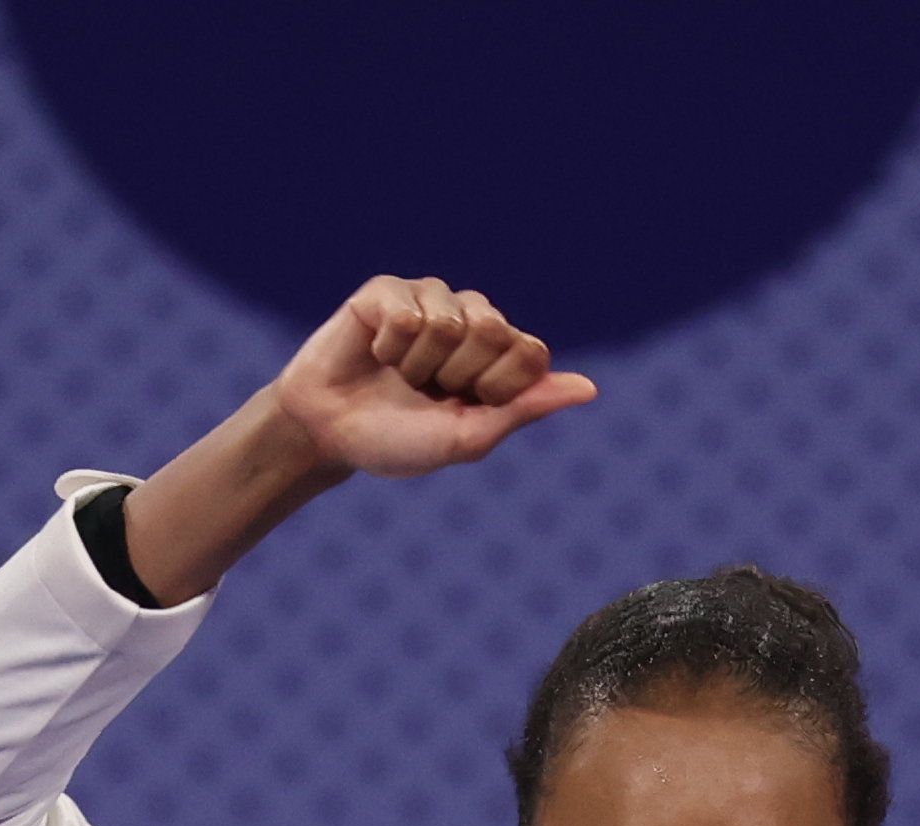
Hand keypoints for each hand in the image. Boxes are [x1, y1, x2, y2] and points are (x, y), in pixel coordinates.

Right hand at [120, 276, 596, 602]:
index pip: (530, 352)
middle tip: (428, 389)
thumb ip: (525, 408)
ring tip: (399, 374)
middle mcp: (470, 319)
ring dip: (419, 364)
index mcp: (498, 356)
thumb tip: (590, 388)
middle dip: (458, 373)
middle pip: (495, 329)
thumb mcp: (468, 437)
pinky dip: (389, 346)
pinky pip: (408, 311)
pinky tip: (375, 353)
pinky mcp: (388, 290)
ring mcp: (431, 299)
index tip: (465, 405)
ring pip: (450, 319)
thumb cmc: (399, 440)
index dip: (497, 386)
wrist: (329, 435)